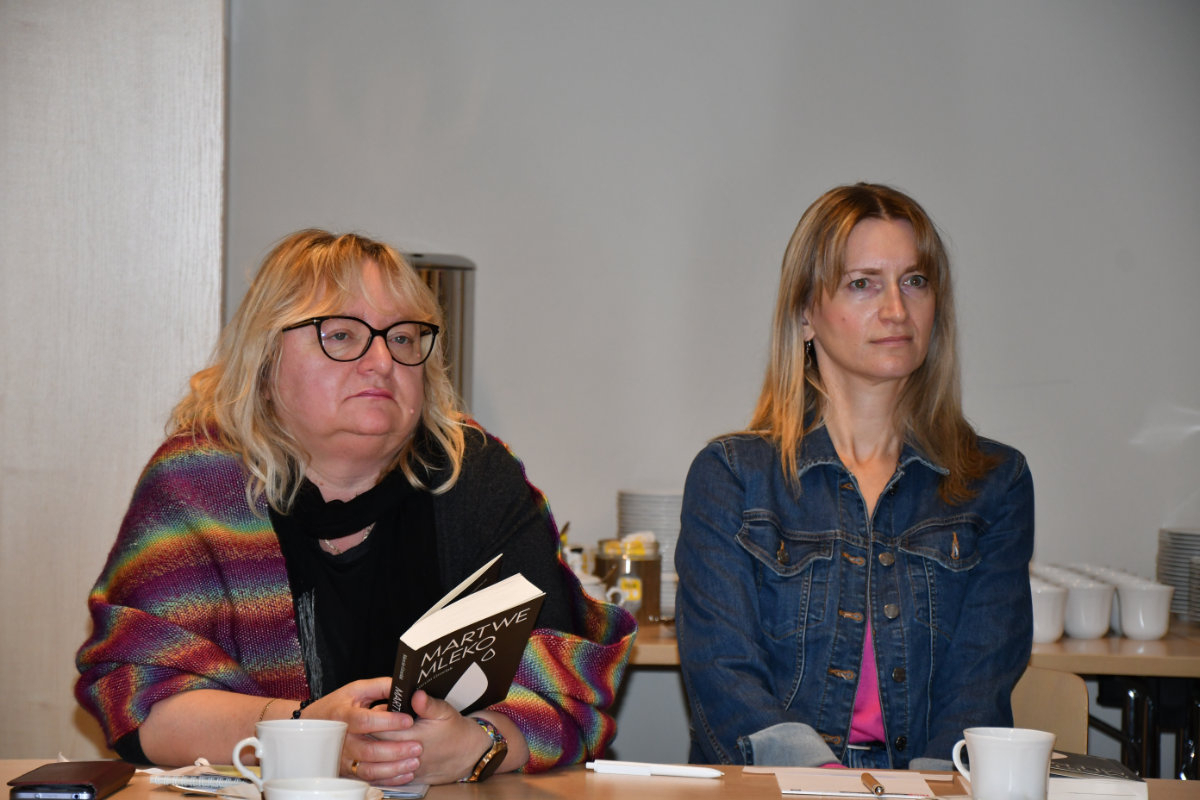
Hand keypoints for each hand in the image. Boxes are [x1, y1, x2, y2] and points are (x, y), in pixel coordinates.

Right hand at [300, 677, 422, 785]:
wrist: (310, 726)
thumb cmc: (337, 706)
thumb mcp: (356, 690)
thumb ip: (380, 687)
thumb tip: (403, 687)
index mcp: (343, 715)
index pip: (365, 720)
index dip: (388, 721)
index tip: (408, 720)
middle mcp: (341, 740)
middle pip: (369, 750)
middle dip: (396, 750)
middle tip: (418, 746)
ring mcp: (343, 758)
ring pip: (369, 769)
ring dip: (394, 768)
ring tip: (414, 762)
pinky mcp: (346, 770)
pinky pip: (368, 779)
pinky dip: (388, 779)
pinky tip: (404, 774)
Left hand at [375, 690, 491, 784]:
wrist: (470, 754)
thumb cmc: (456, 731)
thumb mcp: (445, 711)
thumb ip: (428, 704)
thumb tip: (416, 694)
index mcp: (415, 736)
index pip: (383, 731)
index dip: (375, 721)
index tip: (373, 713)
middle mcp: (409, 756)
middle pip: (378, 747)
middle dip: (370, 736)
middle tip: (367, 726)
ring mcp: (410, 770)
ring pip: (381, 764)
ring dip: (374, 754)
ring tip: (373, 741)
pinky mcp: (412, 779)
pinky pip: (389, 778)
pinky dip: (381, 769)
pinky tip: (378, 759)